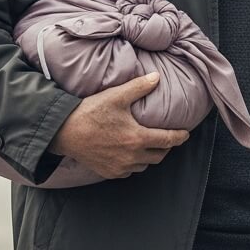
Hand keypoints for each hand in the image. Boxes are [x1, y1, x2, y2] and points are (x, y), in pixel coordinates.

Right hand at [49, 72, 189, 178]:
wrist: (64, 132)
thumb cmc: (90, 113)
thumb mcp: (116, 96)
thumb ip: (139, 87)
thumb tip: (156, 77)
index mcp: (137, 138)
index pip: (168, 140)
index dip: (179, 137)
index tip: (185, 134)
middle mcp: (131, 157)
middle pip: (159, 156)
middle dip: (166, 147)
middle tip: (167, 139)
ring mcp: (120, 167)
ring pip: (144, 165)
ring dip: (150, 156)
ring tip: (149, 145)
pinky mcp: (109, 172)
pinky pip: (129, 171)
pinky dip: (134, 164)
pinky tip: (130, 155)